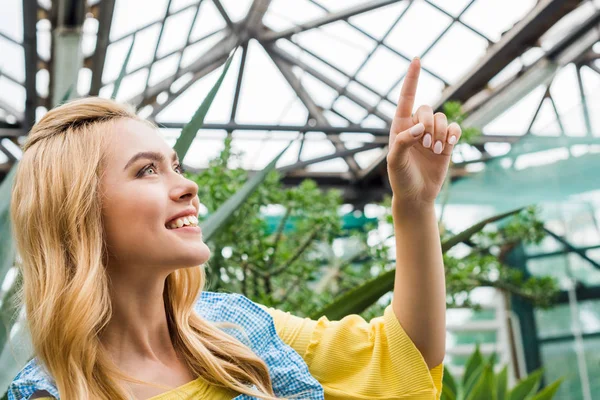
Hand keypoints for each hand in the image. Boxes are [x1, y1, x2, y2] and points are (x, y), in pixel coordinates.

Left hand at [386, 57, 461, 208]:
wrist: (416, 195)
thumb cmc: (401, 178)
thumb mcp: (396, 161)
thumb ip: (404, 141)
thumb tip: (420, 128)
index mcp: (400, 127)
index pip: (406, 98)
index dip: (412, 79)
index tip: (417, 59)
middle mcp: (416, 127)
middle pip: (427, 108)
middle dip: (429, 123)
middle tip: (426, 144)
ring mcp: (432, 135)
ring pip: (442, 118)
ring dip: (441, 133)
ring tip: (435, 150)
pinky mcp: (447, 144)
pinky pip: (455, 128)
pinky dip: (453, 134)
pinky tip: (449, 145)